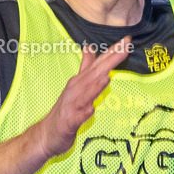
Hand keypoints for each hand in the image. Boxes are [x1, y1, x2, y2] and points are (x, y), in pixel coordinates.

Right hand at [35, 37, 130, 157]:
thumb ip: (85, 67)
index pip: (99, 63)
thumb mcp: (77, 86)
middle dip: (109, 61)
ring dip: (95, 85)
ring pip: (85, 94)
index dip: (113, 51)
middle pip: (95, 73)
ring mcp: (72, 106)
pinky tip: (90, 109)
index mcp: (80, 81)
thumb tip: (90, 47)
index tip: (127, 39)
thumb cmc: (65, 110)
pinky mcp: (69, 123)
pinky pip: (77, 117)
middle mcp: (76, 90)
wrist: (46, 134)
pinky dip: (84, 112)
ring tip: (107, 77)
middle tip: (124, 47)